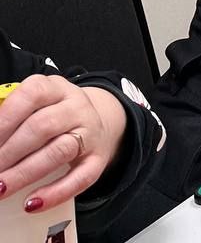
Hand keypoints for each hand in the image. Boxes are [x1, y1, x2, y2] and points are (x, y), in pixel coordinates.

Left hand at [0, 75, 127, 209]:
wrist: (95, 122)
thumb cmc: (52, 115)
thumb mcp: (34, 105)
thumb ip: (10, 118)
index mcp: (55, 88)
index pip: (31, 96)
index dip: (4, 121)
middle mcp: (76, 107)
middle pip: (42, 127)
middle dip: (8, 153)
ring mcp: (90, 133)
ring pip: (60, 151)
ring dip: (24, 173)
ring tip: (0, 188)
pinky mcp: (98, 159)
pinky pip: (81, 177)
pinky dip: (56, 192)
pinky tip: (33, 204)